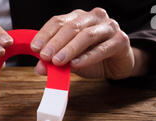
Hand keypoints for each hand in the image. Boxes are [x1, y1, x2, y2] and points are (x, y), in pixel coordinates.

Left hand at [31, 8, 149, 79]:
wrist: (118, 64)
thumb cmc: (92, 57)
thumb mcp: (70, 60)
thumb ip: (55, 62)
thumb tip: (39, 67)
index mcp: (78, 18)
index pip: (58, 21)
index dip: (45, 34)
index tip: (34, 48)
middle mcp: (94, 18)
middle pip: (71, 27)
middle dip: (56, 42)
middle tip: (44, 56)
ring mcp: (109, 27)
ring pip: (86, 35)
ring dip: (70, 49)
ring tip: (57, 61)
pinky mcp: (121, 40)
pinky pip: (102, 48)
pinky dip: (87, 57)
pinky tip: (76, 64)